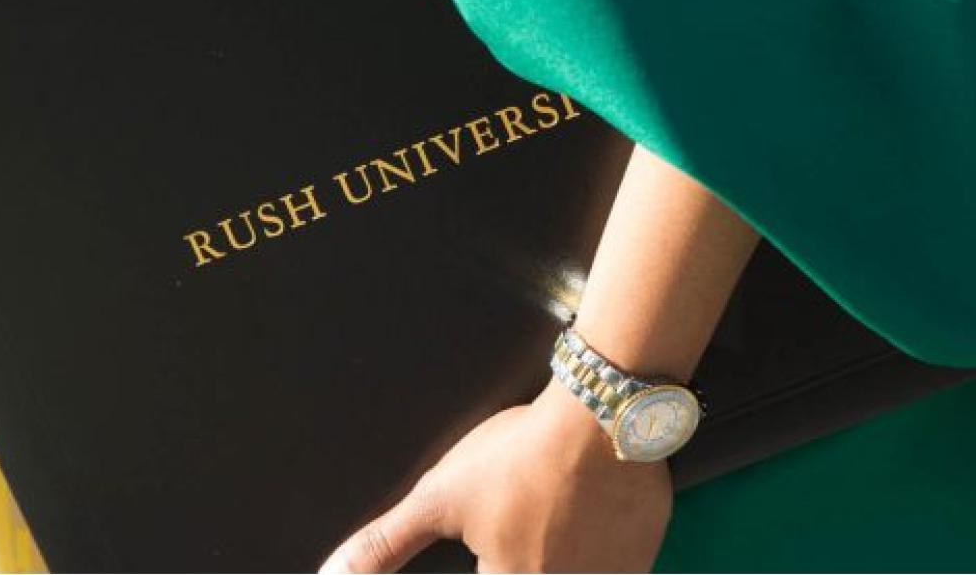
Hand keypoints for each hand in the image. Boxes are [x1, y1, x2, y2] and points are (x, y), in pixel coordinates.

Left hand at [319, 382, 673, 572]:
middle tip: (522, 519)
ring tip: (553, 515)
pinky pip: (619, 566)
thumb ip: (386, 544)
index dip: (488, 561)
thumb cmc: (519, 456)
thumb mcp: (440, 497)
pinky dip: (601, 553)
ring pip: (577, 571)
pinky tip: (589, 520)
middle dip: (521, 553)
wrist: (602, 416)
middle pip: (530, 573)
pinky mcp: (642, 557)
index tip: (490, 546)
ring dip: (560, 554)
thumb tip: (333, 574)